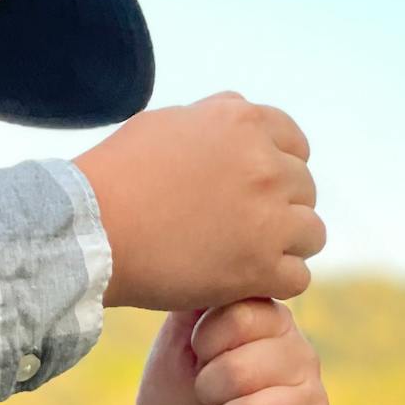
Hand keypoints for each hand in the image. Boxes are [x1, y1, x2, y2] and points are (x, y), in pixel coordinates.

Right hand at [74, 93, 325, 310]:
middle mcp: (265, 165)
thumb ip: (213, 121)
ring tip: (252, 260)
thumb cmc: (115, 177)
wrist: (93, 230)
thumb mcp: (168, 123)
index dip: (278, 170)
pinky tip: (248, 285)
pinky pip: (297, 278)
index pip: (295, 145)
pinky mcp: (260, 267)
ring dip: (287, 247)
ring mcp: (268, 218)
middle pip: (304, 189)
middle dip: (281, 209)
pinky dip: (276, 284)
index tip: (257, 193)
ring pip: (311, 234)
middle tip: (247, 233)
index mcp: (244, 123)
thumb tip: (235, 119)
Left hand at [129, 301, 331, 404]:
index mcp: (272, 323)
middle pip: (245, 367)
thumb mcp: (175, 348)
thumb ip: (194, 306)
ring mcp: (314, 404)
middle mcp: (301, 357)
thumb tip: (210, 264)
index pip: (241, 315)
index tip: (197, 359)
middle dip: (209, 393)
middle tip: (208, 402)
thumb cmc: (179, 402)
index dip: (205, 344)